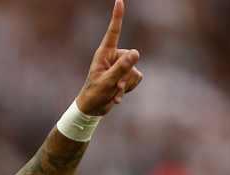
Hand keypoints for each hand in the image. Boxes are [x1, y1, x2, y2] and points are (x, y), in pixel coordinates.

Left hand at [76, 0, 142, 115]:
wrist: (93, 109)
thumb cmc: (94, 93)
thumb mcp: (107, 81)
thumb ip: (121, 67)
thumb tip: (136, 53)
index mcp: (104, 53)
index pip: (113, 32)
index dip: (117, 16)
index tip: (119, 1)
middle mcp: (114, 57)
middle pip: (131, 59)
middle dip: (125, 75)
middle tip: (114, 87)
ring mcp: (121, 66)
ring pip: (134, 70)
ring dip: (125, 85)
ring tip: (113, 92)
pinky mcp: (126, 75)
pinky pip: (137, 79)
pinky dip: (128, 89)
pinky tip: (117, 96)